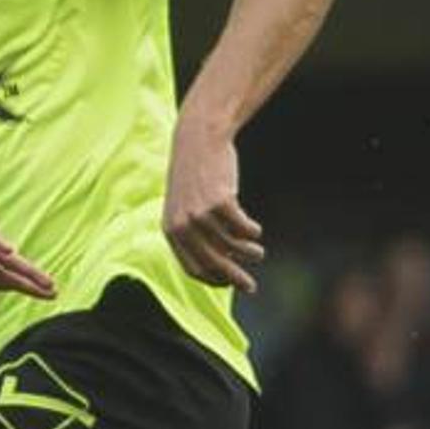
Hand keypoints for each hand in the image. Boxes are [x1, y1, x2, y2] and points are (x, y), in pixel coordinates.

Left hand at [163, 123, 265, 293]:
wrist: (198, 140)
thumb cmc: (195, 176)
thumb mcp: (185, 205)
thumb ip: (194, 232)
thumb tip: (220, 262)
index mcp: (171, 231)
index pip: (192, 268)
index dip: (213, 280)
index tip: (229, 284)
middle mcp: (183, 226)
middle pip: (213, 263)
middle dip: (234, 279)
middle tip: (251, 288)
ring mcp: (201, 214)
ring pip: (231, 246)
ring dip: (249, 254)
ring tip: (258, 254)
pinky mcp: (220, 201)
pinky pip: (242, 227)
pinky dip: (251, 232)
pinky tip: (255, 231)